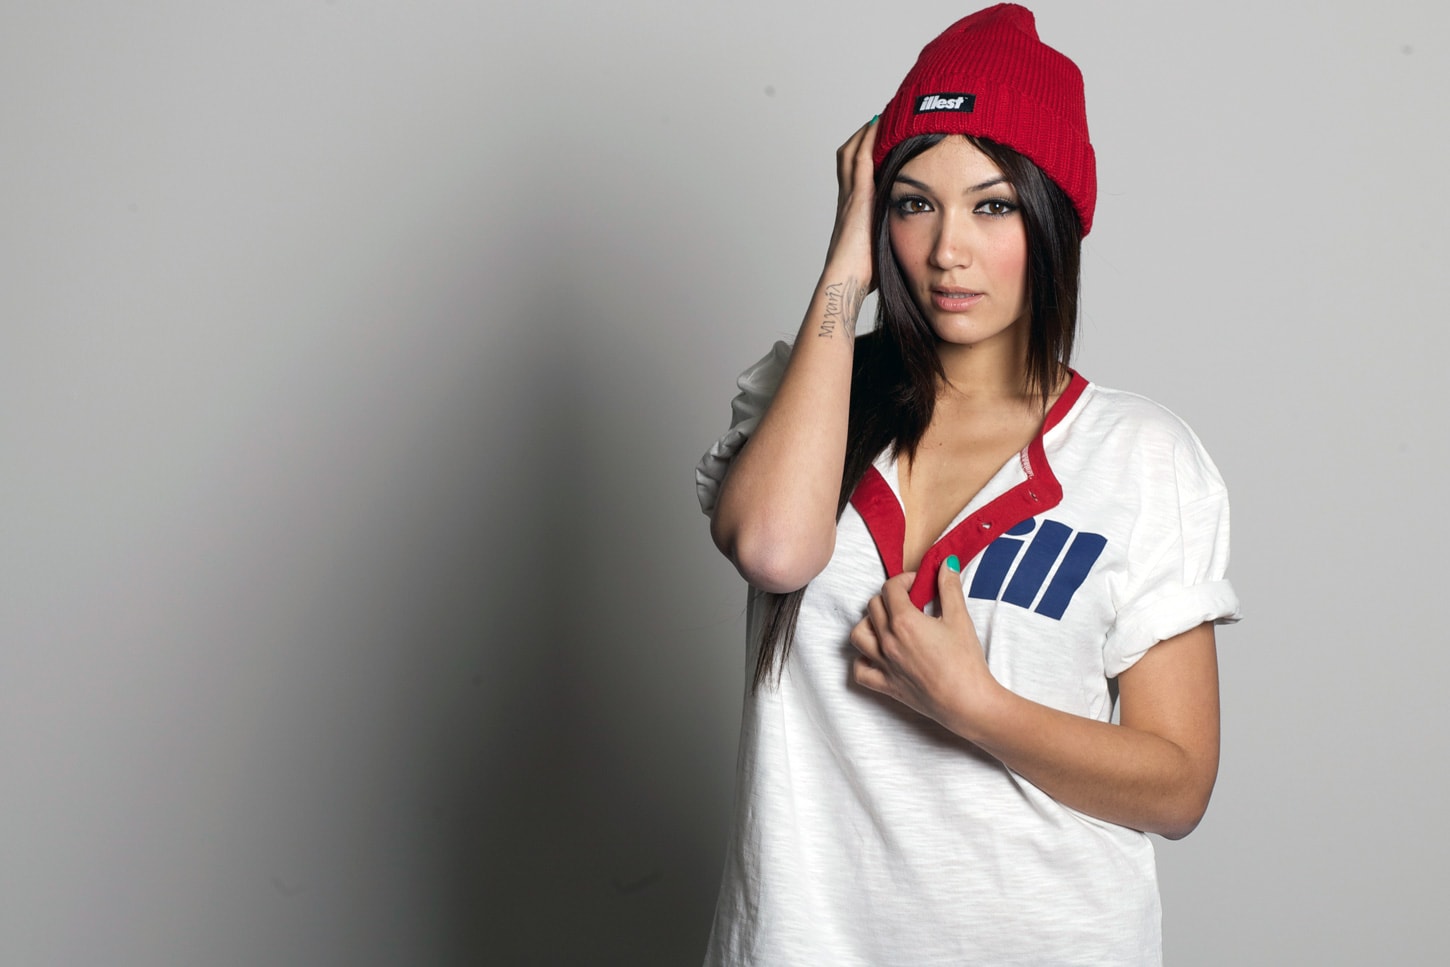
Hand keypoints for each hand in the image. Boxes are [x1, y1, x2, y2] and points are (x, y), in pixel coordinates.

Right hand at [824, 118, 878, 291]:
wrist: (847, 279)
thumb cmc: (863, 273)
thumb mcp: (880, 249)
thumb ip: (890, 238)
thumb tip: (912, 244)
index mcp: (853, 209)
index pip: (854, 171)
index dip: (863, 152)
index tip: (878, 138)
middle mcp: (848, 197)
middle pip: (849, 155)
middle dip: (863, 136)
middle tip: (883, 118)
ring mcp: (851, 195)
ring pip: (852, 151)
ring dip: (866, 132)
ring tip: (884, 114)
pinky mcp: (858, 196)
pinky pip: (861, 158)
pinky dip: (868, 139)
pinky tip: (880, 123)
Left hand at [848, 557, 996, 731]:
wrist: (968, 702)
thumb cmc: (966, 662)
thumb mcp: (960, 618)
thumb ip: (949, 588)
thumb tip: (945, 563)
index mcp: (904, 622)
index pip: (889, 588)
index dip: (903, 580)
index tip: (917, 583)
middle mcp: (888, 641)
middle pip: (873, 607)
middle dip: (889, 598)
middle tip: (908, 601)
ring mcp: (884, 664)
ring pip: (859, 635)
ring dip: (869, 624)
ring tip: (888, 624)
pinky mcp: (886, 685)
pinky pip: (860, 671)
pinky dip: (863, 660)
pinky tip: (877, 654)